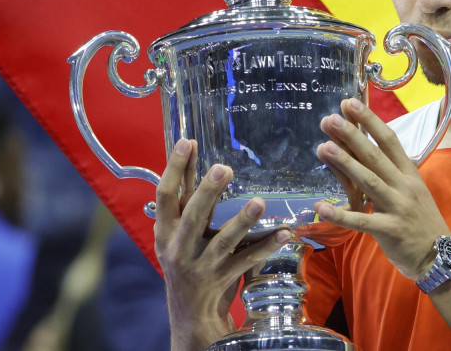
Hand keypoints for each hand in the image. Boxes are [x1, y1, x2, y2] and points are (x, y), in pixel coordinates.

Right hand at [154, 138, 291, 350]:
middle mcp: (180, 248)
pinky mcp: (223, 278)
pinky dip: (266, 246)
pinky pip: (247, 260)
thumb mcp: (176, 229)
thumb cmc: (184, 257)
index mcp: (165, 231)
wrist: (189, 309)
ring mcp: (202, 265)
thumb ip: (186, 192)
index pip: (165, 195)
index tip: (188, 142)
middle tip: (225, 168)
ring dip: (242, 221)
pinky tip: (284, 233)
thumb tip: (190, 145)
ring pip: (223, 241)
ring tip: (259, 203)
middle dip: (208, 192)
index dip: (174, 168)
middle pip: (193, 217)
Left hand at [313, 99, 450, 279]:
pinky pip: (361, 221)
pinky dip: (340, 215)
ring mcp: (398, 208)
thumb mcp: (412, 191)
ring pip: (368, 182)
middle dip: (353, 136)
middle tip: (331, 119)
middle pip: (376, 156)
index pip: (390, 140)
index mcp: (410, 173)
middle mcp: (404, 186)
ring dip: (345, 164)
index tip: (351, 103)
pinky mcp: (389, 230)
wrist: (439, 255)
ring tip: (324, 148)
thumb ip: (390, 173)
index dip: (370, 121)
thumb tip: (363, 152)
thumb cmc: (420, 221)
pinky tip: (320, 207)